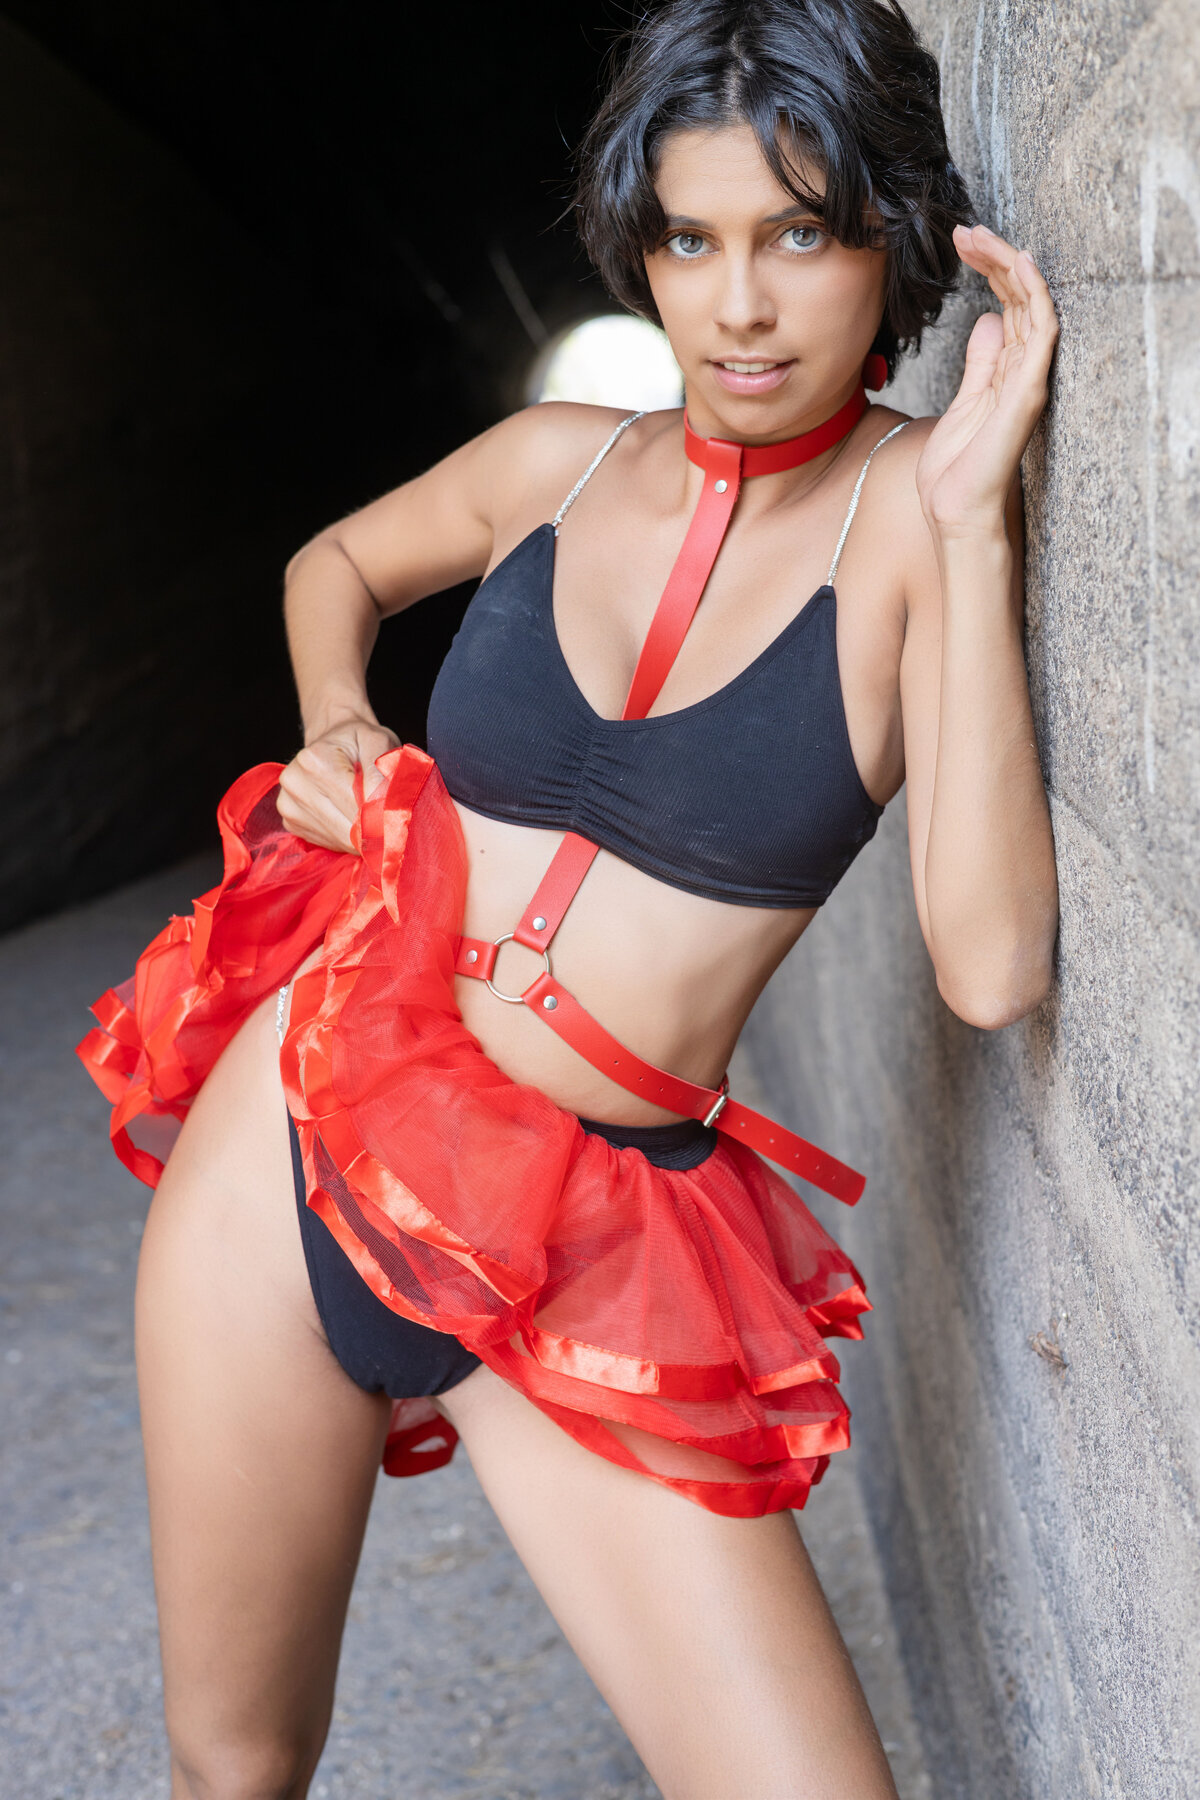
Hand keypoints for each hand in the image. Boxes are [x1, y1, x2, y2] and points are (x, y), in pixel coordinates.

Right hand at [276, 714, 399, 852]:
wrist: (332, 738)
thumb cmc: (358, 740)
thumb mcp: (378, 741)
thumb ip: (381, 772)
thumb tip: (383, 808)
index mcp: (315, 761)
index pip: (357, 806)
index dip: (384, 816)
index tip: (400, 817)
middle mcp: (295, 784)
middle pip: (347, 828)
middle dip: (375, 829)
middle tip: (391, 820)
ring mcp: (288, 805)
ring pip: (341, 840)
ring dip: (362, 836)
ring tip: (369, 813)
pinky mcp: (291, 822)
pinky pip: (330, 842)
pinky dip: (347, 837)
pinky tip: (350, 816)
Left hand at [916, 224, 1058, 537]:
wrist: (955, 512)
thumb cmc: (956, 470)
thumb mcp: (962, 402)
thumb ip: (979, 364)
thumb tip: (986, 321)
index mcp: (1005, 369)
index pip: (1006, 304)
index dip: (989, 269)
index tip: (960, 243)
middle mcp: (1022, 369)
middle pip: (1018, 297)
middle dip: (993, 257)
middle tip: (964, 230)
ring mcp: (1027, 378)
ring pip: (1030, 303)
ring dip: (1008, 264)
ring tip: (979, 236)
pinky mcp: (1027, 391)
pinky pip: (1041, 332)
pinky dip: (1034, 295)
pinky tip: (1020, 263)